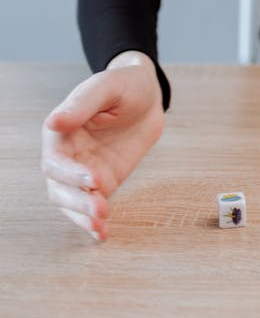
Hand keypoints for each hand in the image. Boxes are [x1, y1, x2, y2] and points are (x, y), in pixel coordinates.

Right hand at [41, 52, 164, 240]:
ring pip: (71, 202)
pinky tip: (103, 233)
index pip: (54, 160)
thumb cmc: (125, 84)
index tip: (93, 179)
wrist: (149, 94)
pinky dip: (94, 222)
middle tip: (101, 208)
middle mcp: (67, 154)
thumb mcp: (107, 87)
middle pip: (59, 187)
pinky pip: (92, 205)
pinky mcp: (103, 181)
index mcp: (61, 130)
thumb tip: (53, 123)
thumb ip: (82, 104)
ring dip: (82, 216)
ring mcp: (84, 171)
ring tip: (101, 225)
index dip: (70, 173)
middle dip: (77, 201)